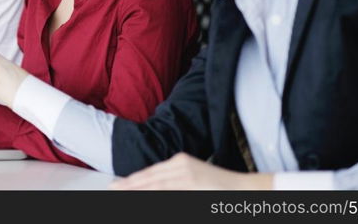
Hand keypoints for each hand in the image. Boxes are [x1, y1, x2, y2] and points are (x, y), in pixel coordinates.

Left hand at [110, 153, 273, 189]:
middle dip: (128, 185)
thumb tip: (154, 189)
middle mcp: (180, 164)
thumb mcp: (193, 182)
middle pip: (148, 177)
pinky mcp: (190, 183)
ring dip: (135, 189)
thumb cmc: (220, 189)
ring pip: (153, 184)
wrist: (245, 189)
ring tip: (119, 193)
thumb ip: (175, 184)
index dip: (133, 180)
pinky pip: (165, 190)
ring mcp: (185, 173)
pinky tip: (140, 195)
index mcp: (180, 161)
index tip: (118, 186)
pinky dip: (151, 193)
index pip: (151, 172)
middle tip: (111, 189)